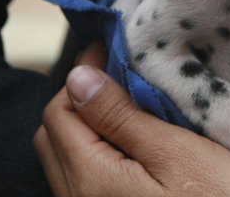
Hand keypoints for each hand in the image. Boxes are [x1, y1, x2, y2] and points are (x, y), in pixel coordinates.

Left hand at [33, 42, 229, 196]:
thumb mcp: (176, 152)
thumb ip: (120, 117)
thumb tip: (78, 79)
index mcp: (91, 179)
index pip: (59, 111)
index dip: (83, 74)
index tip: (116, 50)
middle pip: (54, 135)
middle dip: (80, 98)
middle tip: (123, 74)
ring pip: (68, 158)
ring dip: (90, 124)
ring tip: (133, 104)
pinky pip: (87, 179)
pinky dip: (101, 150)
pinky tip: (137, 142)